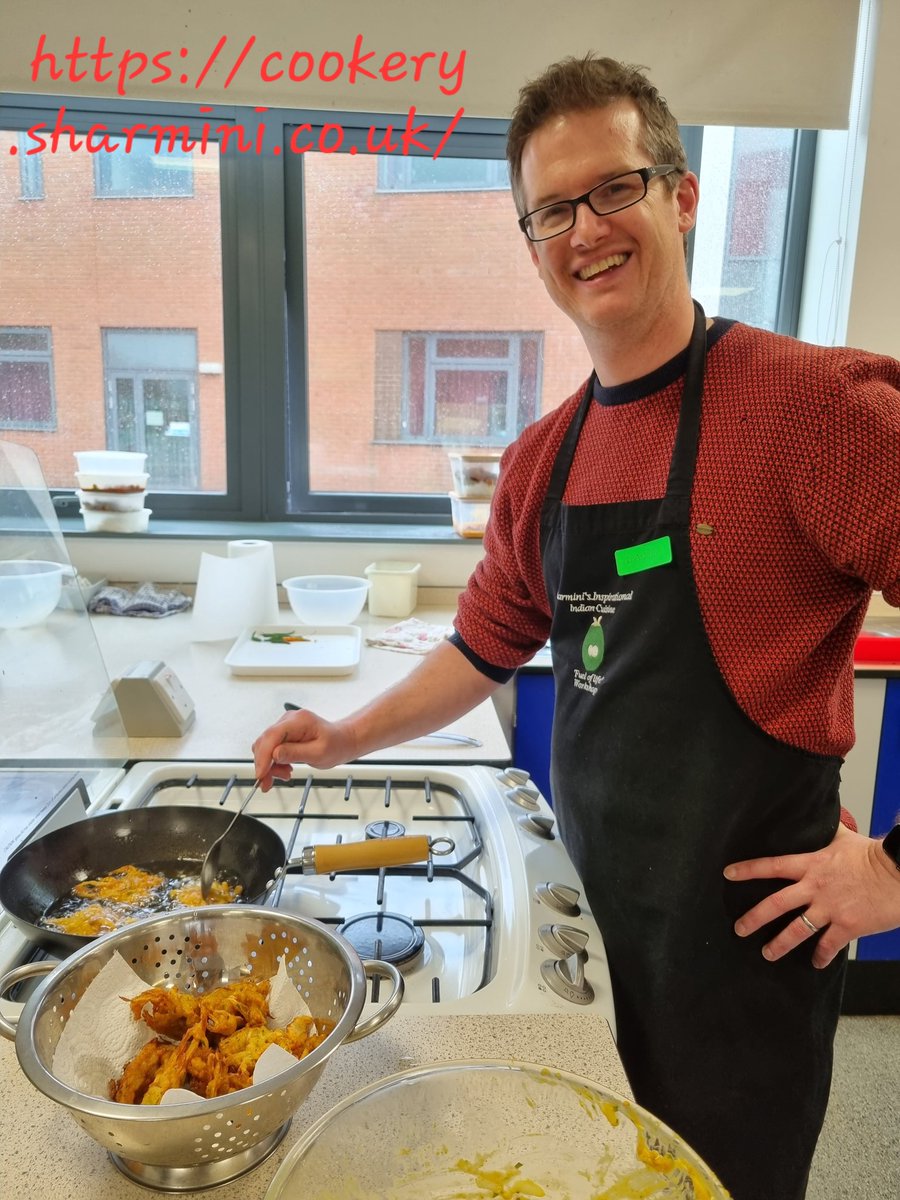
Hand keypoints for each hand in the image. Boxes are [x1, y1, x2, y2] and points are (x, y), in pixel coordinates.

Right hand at [251, 709, 356, 786]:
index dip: (263, 756)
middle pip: (265, 742)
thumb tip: (274, 755)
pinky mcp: (283, 733)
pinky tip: (284, 769)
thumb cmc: (335, 745)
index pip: (272, 736)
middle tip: (269, 783)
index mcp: (299, 721)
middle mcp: (289, 720)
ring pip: (265, 747)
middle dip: (264, 764)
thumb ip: (295, 753)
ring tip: (284, 775)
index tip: (261, 774)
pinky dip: (273, 762)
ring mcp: (285, 725)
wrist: (341, 741)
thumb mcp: (319, 753)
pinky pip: (270, 748)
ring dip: (270, 765)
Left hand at [724, 824, 899, 967]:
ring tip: (766, 954)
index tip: (728, 874)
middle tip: (739, 929)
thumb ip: (828, 833)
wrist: (899, 874)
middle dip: (753, 919)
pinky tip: (815, 963)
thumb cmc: (873, 855)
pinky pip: (827, 946)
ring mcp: (830, 909)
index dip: (748, 869)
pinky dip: (820, 956)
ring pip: (796, 931)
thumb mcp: (844, 839)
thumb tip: (822, 815)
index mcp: (811, 864)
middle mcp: (815, 887)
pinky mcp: (847, 926)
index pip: (772, 866)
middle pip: (775, 904)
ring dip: (779, 944)